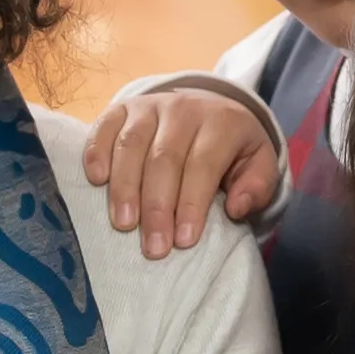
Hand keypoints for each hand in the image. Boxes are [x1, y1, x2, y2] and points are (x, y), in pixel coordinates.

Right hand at [84, 84, 280, 257]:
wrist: (208, 109)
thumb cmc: (231, 150)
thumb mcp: (259, 165)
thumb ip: (257, 187)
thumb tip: (236, 208)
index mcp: (222, 122)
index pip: (203, 164)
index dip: (192, 204)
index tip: (183, 242)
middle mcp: (183, 108)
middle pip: (164, 159)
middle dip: (157, 207)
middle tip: (153, 247)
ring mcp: (149, 106)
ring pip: (131, 145)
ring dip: (124, 187)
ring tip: (123, 224)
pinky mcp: (122, 108)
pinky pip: (104, 127)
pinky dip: (96, 152)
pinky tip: (96, 181)